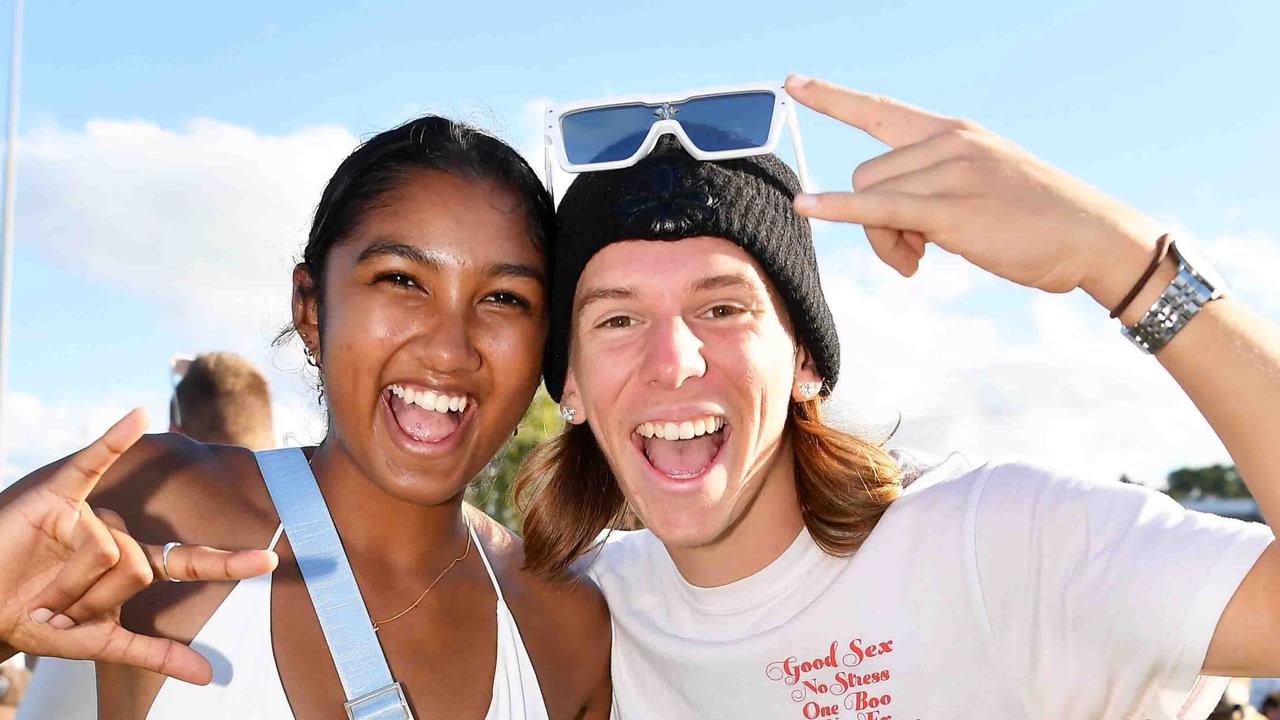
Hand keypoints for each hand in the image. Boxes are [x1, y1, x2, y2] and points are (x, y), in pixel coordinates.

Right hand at [0, 409, 277, 684]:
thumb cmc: (36, 619)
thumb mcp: (97, 642)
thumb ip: (154, 655)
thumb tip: (208, 677)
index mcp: (134, 564)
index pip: (190, 561)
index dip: (229, 563)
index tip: (270, 560)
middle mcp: (120, 533)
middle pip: (139, 570)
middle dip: (94, 603)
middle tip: (59, 612)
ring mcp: (92, 512)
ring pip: (110, 552)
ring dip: (70, 589)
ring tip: (42, 594)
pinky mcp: (59, 494)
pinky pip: (91, 464)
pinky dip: (113, 441)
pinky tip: (138, 416)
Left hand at [787, 75, 1161, 301]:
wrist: (1091, 236)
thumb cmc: (1036, 220)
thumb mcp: (980, 188)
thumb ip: (931, 192)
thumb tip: (890, 226)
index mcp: (953, 132)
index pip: (880, 110)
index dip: (833, 98)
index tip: (794, 83)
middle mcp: (948, 142)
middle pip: (866, 175)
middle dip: (873, 220)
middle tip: (911, 251)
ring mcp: (951, 172)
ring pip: (871, 199)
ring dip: (884, 241)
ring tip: (920, 259)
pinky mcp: (951, 210)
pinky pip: (878, 208)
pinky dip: (838, 209)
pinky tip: (806, 206)